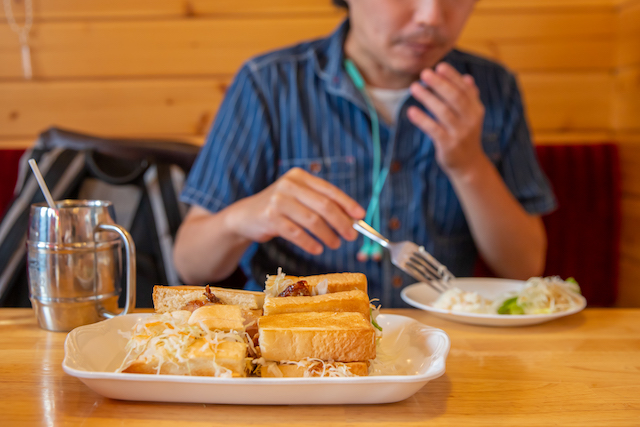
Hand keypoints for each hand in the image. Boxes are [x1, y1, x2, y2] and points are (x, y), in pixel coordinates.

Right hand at [226, 167, 364, 254]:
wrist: (245, 216)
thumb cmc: (279, 208)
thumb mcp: (298, 199)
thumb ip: (320, 204)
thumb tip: (351, 220)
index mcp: (300, 177)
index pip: (329, 190)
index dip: (347, 204)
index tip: (360, 216)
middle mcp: (289, 185)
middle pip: (323, 206)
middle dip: (341, 223)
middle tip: (351, 236)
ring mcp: (278, 200)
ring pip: (312, 220)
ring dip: (327, 235)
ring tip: (335, 245)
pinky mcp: (270, 218)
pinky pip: (296, 233)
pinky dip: (310, 243)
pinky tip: (317, 249)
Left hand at [407, 62, 486, 176]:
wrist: (468, 164)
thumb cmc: (464, 136)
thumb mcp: (470, 117)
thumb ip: (468, 98)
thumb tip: (467, 77)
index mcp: (476, 109)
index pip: (464, 89)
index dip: (452, 77)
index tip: (439, 66)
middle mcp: (471, 120)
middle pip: (455, 97)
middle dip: (439, 84)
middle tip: (424, 73)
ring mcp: (460, 133)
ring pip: (443, 112)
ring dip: (427, 98)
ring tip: (414, 87)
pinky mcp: (448, 145)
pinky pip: (433, 129)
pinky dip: (422, 119)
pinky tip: (411, 111)